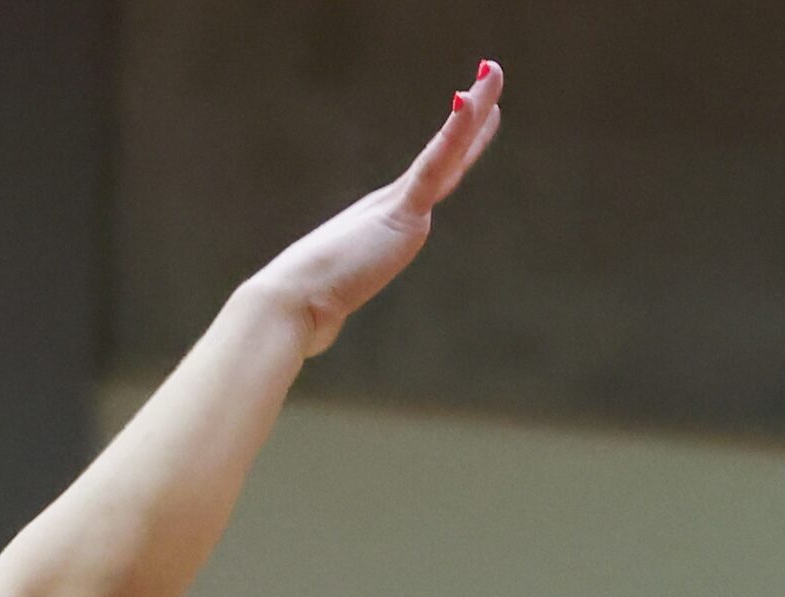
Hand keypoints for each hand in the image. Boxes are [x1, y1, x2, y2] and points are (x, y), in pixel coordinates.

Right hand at [242, 60, 505, 357]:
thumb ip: (331, 309)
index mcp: (380, 226)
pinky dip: (455, 132)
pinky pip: (436, 164)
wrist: (292, 303)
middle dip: (472, 118)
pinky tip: (469, 102)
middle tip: (490, 73)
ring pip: (449, 152)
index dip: (451, 149)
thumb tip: (319, 336)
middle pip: (446, 157)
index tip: (468, 117)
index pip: (428, 182)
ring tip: (492, 72)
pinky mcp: (403, 213)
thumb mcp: (326, 305)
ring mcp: (398, 207)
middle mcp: (390, 208)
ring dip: (473, 111)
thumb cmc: (301, 310)